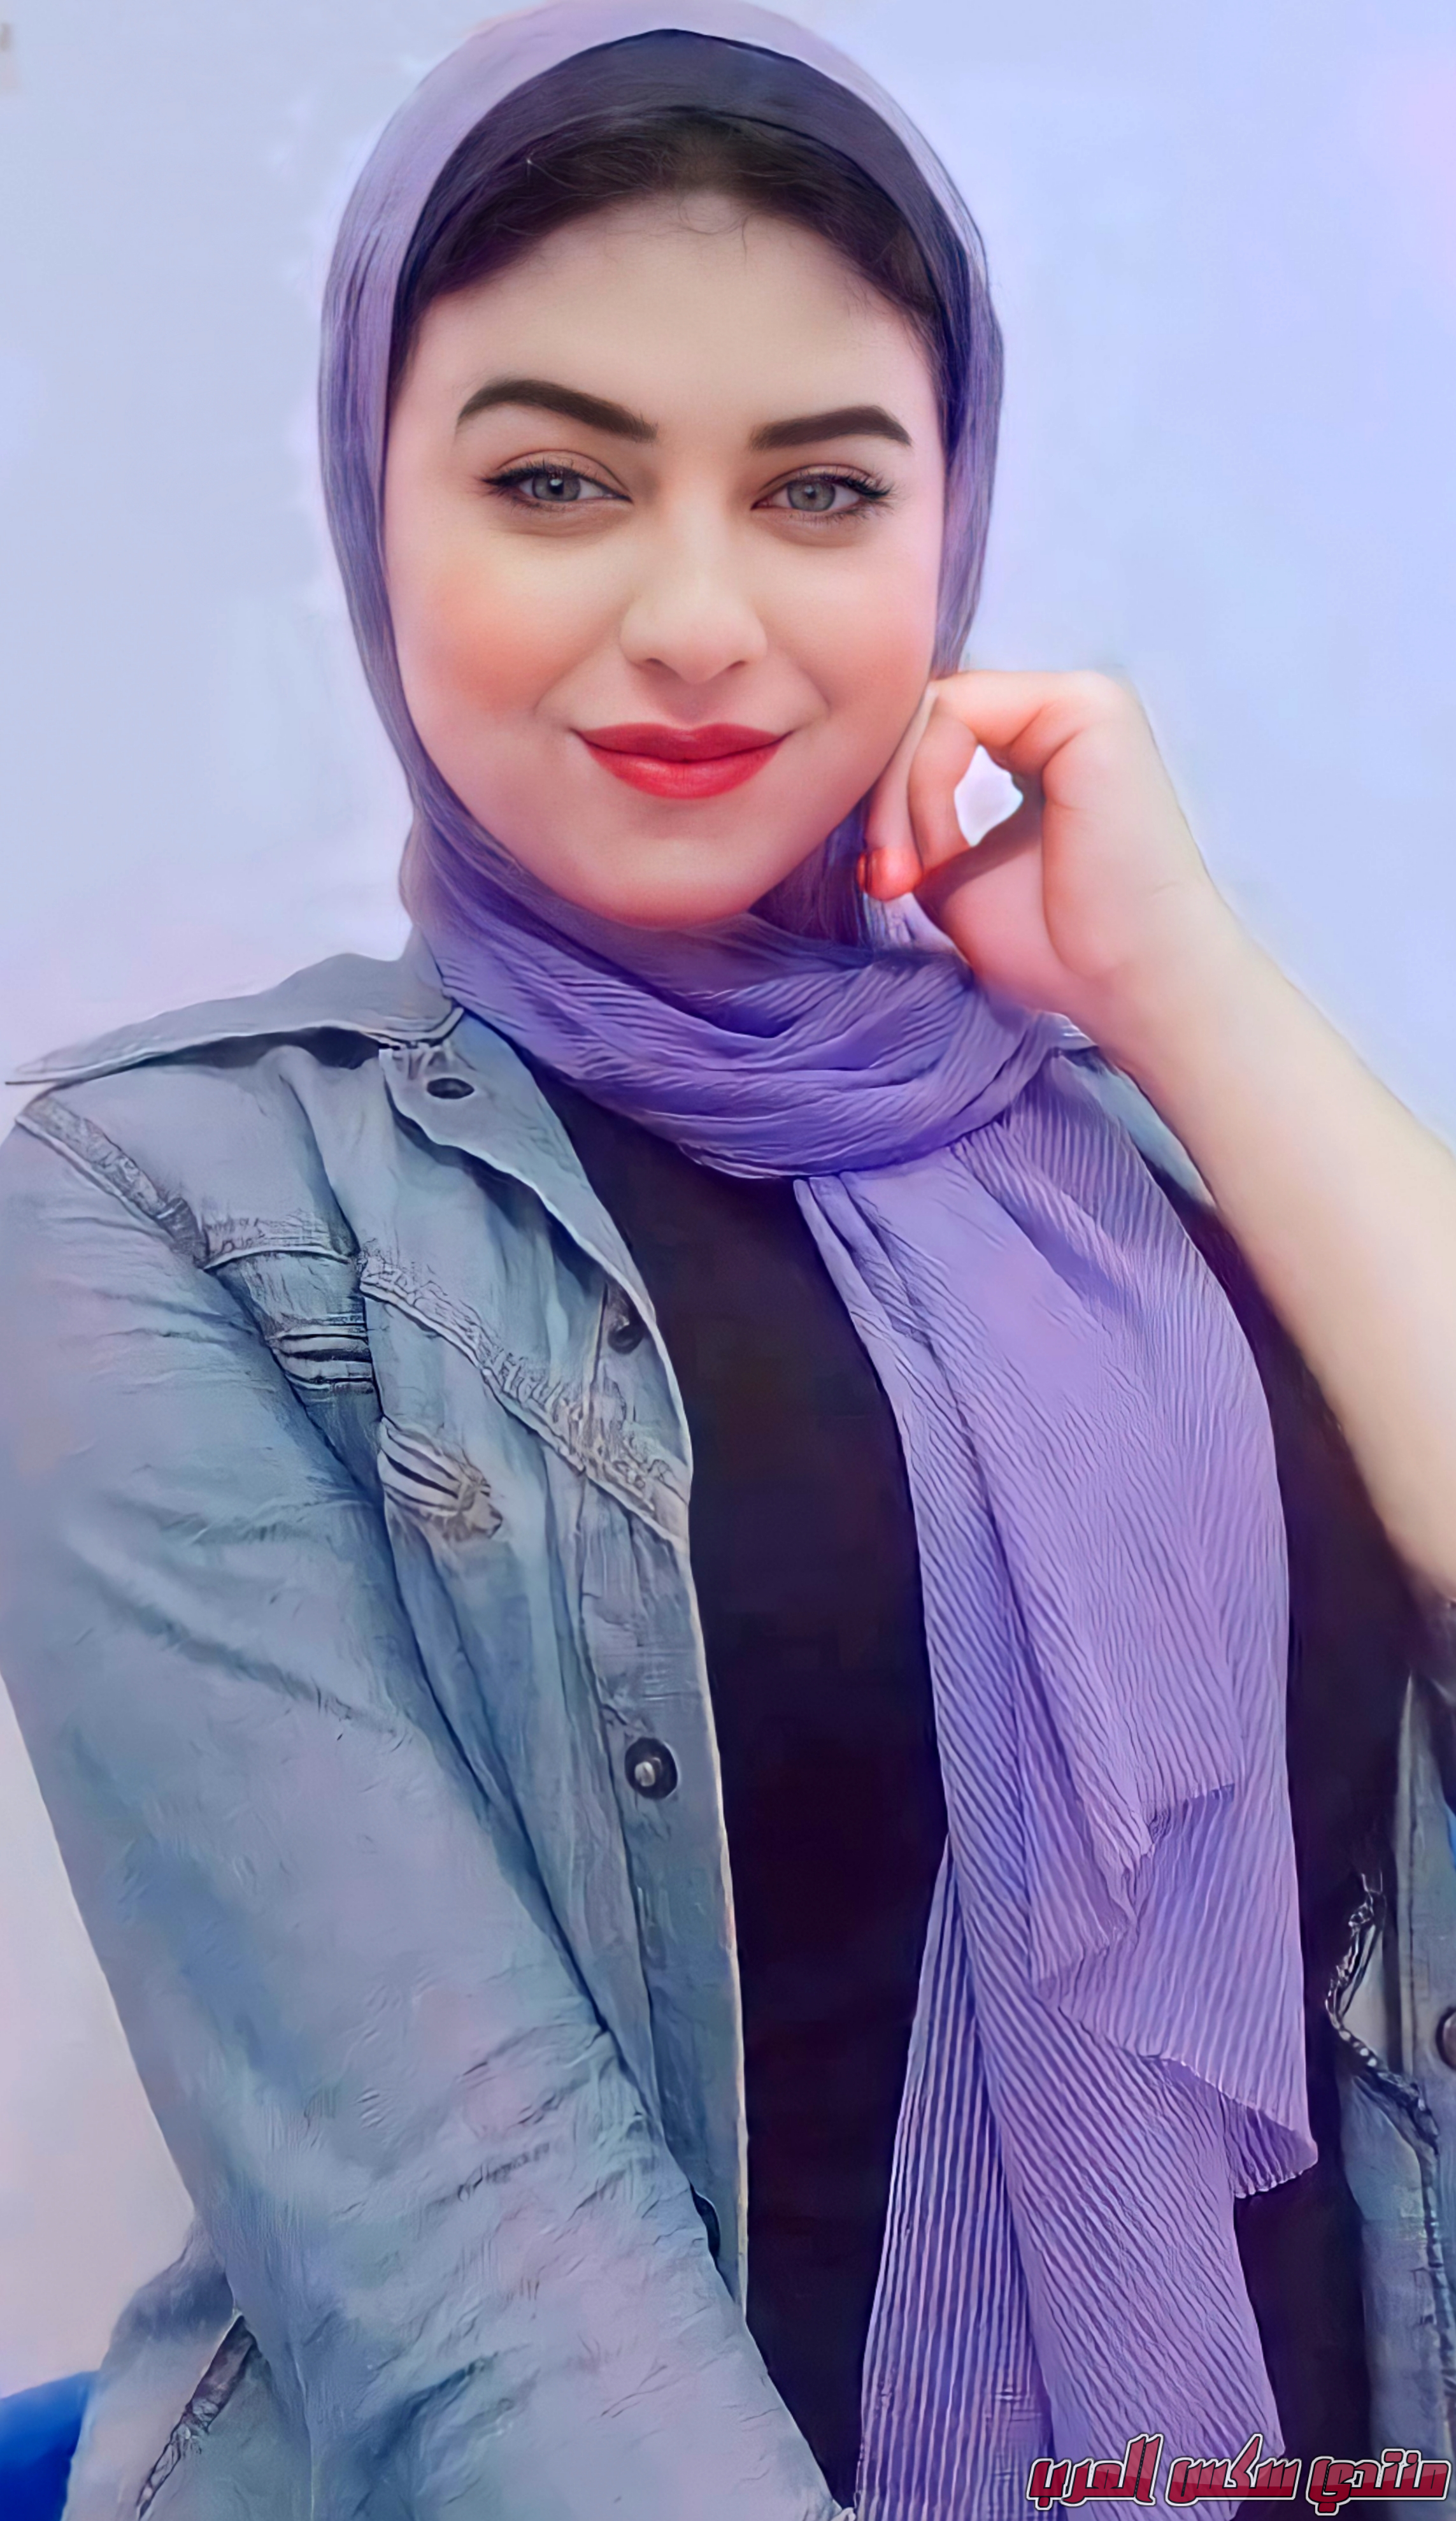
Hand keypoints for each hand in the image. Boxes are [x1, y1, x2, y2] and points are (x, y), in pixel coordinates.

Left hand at [861, 670, 1248, 1063]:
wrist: (1130, 983)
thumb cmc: (1055, 948)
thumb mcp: (952, 876)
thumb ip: (913, 821)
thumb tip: (846, 790)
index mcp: (1035, 743)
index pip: (927, 732)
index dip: (884, 800)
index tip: (883, 883)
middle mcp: (1057, 710)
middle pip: (921, 714)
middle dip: (880, 800)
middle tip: (886, 879)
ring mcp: (1076, 700)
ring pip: (929, 709)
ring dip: (896, 799)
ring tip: (913, 874)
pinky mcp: (1083, 705)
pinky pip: (953, 711)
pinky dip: (923, 784)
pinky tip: (942, 851)